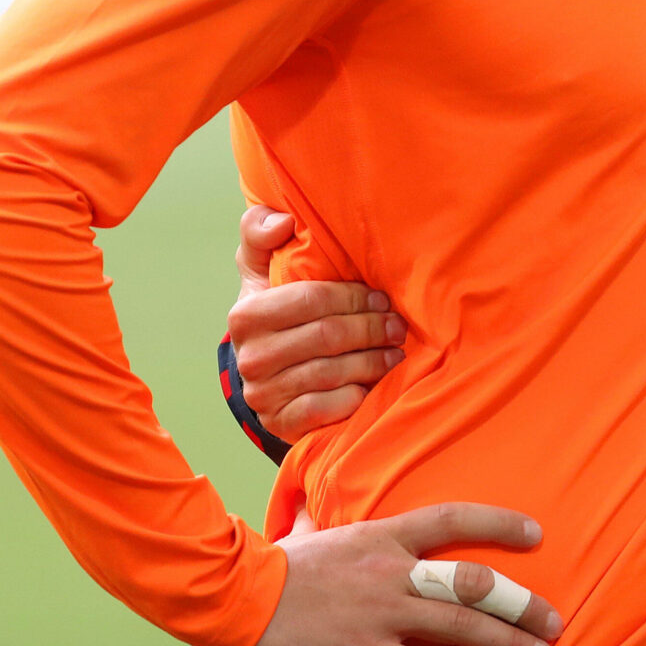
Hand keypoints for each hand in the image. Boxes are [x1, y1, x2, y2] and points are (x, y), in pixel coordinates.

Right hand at [230, 205, 403, 443]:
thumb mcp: (262, 266)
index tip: (381, 298)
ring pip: (333, 372)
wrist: (268, 371)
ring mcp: (263, 395)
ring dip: (373, 361)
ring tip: (396, 351)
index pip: (313, 299)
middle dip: (372, 328)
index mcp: (246, 315)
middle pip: (328, 336)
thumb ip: (261, 232)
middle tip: (398, 326)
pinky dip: (357, 395)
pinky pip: (328, 408)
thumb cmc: (276, 308)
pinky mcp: (281, 423)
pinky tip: (374, 384)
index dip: (354, 297)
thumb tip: (283, 222)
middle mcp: (250, 357)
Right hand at [242, 503, 563, 645]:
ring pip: (462, 626)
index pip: (455, 518)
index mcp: (385, 535)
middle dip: (522, 603)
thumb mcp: (313, 532)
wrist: (237, 596)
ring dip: (507, 643)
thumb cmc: (273, 565)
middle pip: (476, 581)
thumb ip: (332, 524)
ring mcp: (384, 611)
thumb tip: (318, 516)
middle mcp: (394, 570)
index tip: (536, 533)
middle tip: (554, 621)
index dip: (499, 523)